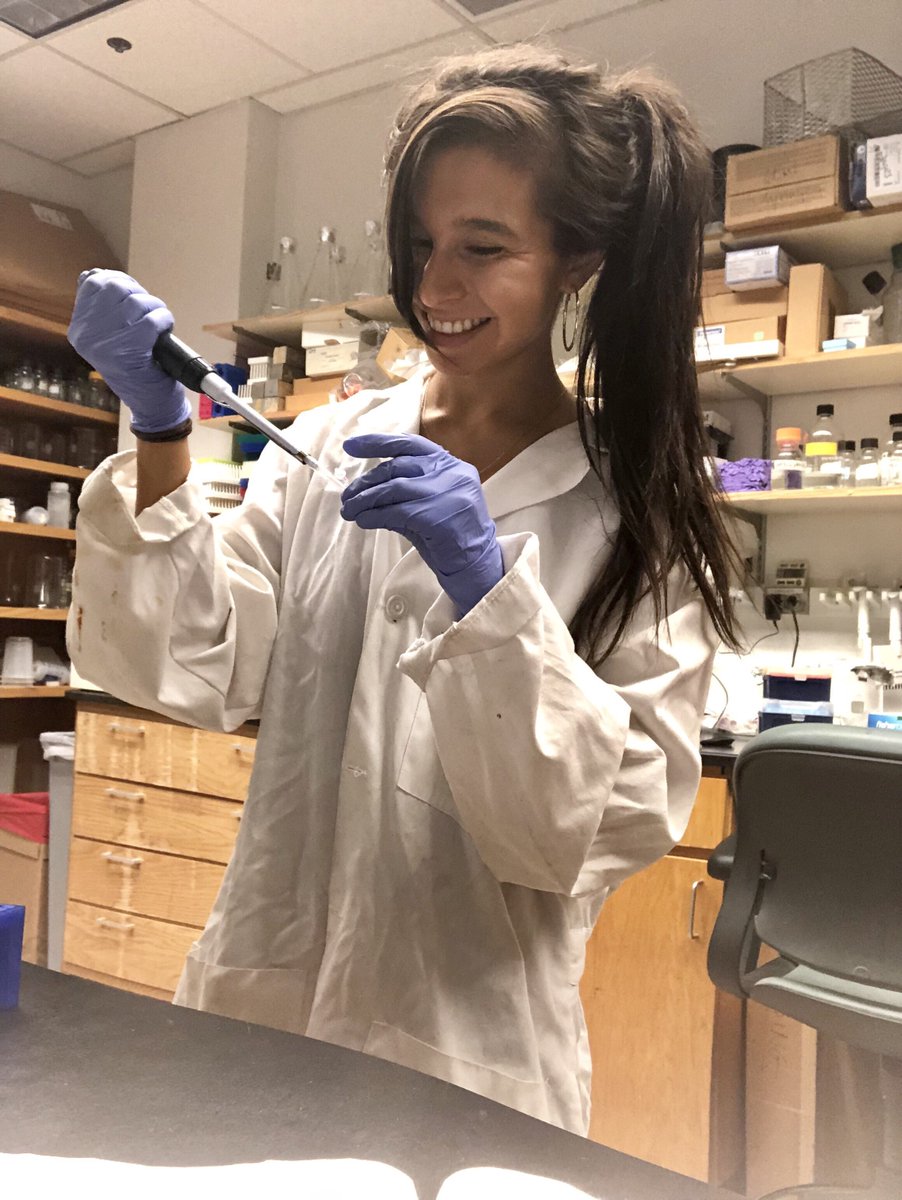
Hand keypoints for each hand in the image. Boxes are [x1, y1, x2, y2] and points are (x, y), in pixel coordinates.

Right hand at [67, 269, 190, 433]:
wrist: (151, 406)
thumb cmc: (137, 368)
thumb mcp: (110, 337)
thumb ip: (102, 309)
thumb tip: (94, 273)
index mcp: (79, 330)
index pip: (91, 283)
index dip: (118, 279)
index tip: (134, 292)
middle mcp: (87, 336)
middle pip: (114, 288)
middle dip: (138, 292)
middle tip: (150, 309)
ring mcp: (106, 345)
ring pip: (134, 302)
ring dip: (154, 307)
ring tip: (158, 321)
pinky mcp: (129, 352)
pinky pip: (150, 320)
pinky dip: (163, 320)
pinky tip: (165, 329)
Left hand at [341, 433, 503, 615]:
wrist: (475, 563)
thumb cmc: (449, 533)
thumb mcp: (429, 503)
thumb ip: (404, 490)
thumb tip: (363, 489)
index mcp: (450, 465)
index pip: (409, 444)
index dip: (377, 442)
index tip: (350, 446)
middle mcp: (451, 473)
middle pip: (396, 467)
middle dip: (365, 482)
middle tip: (347, 497)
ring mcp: (447, 493)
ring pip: (393, 488)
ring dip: (365, 500)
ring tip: (350, 511)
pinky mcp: (438, 516)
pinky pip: (396, 512)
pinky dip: (374, 516)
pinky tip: (364, 521)